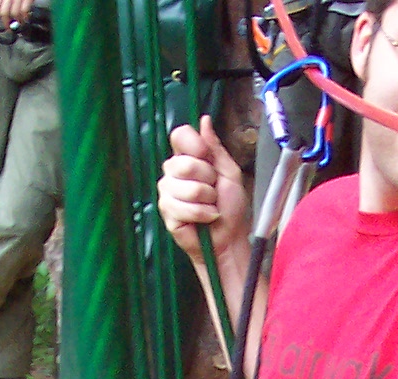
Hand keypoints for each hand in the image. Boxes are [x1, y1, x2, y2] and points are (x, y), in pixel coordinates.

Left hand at [0, 0, 36, 24]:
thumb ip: (5, 1)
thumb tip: (3, 14)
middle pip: (4, 12)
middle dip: (6, 23)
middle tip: (9, 29)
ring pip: (14, 13)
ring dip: (17, 21)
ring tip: (20, 23)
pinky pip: (24, 10)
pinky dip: (25, 17)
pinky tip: (26, 18)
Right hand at [158, 117, 248, 263]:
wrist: (229, 239)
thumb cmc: (230, 208)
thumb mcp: (229, 172)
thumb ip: (215, 147)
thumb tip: (204, 120)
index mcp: (188, 158)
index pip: (179, 136)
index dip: (194, 145)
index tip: (208, 158)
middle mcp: (173, 172)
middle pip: (183, 163)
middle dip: (207, 179)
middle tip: (214, 191)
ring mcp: (167, 192)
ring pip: (185, 188)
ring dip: (206, 199)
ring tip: (210, 206)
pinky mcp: (167, 213)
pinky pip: (182, 207)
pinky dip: (201, 214)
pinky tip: (206, 218)